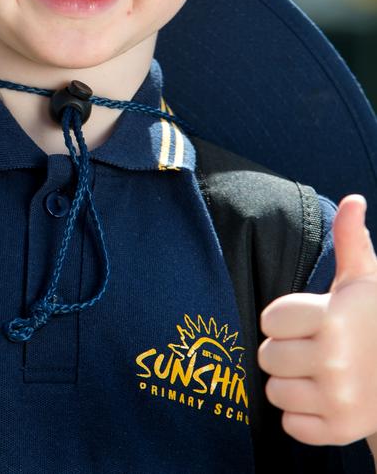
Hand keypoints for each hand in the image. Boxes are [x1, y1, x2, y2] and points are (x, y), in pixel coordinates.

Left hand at [259, 194, 376, 445]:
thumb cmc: (373, 321)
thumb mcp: (363, 282)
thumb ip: (351, 241)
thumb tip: (353, 200)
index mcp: (332, 319)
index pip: (268, 320)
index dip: (284, 319)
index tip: (310, 319)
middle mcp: (334, 361)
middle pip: (267, 356)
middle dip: (285, 351)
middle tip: (314, 348)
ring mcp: (338, 400)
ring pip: (274, 392)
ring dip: (291, 383)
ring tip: (320, 373)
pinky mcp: (339, 432)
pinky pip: (289, 425)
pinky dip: (302, 415)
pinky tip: (324, 398)